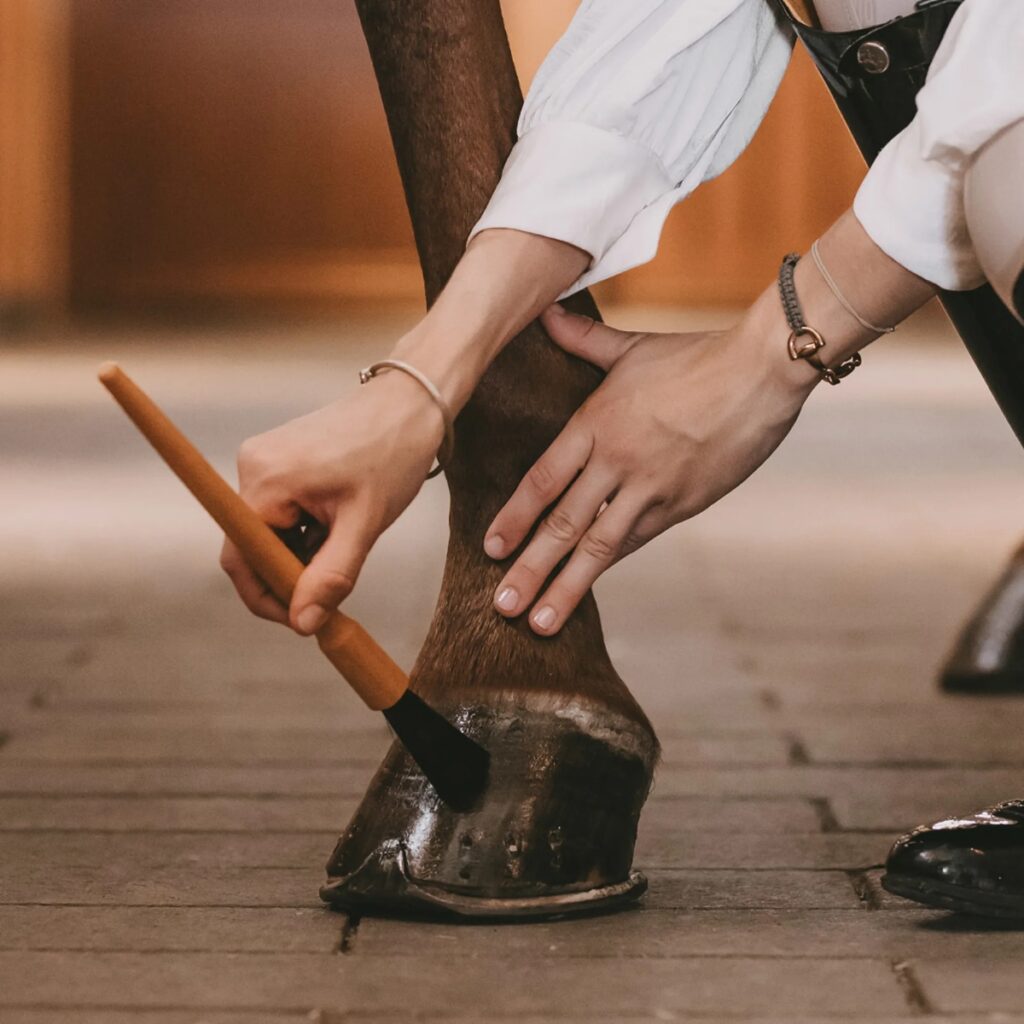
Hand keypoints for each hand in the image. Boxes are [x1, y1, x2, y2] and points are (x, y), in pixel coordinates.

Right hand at [220, 371, 443, 634]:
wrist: (410, 403)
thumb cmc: (392, 454)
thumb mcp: (364, 524)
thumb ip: (331, 577)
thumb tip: (304, 622)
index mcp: (265, 480)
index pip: (242, 559)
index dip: (268, 597)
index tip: (302, 619)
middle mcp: (252, 466)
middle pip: (254, 547)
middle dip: (292, 573)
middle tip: (334, 587)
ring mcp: (263, 460)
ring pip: (270, 531)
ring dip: (302, 551)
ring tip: (346, 539)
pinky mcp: (278, 459)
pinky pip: (279, 511)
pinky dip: (306, 529)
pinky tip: (338, 520)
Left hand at [483, 303, 814, 635]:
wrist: (763, 371)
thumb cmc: (696, 356)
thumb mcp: (632, 348)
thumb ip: (583, 341)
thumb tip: (546, 313)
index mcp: (597, 424)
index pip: (542, 480)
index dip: (514, 518)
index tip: (490, 549)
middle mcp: (617, 461)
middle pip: (562, 524)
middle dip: (528, 569)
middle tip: (499, 606)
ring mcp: (651, 487)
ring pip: (598, 545)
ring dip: (565, 587)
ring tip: (538, 623)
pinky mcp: (683, 504)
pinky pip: (638, 539)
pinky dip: (610, 564)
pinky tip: (589, 588)